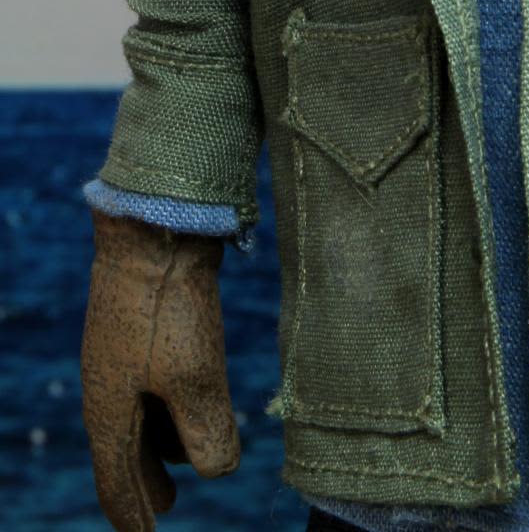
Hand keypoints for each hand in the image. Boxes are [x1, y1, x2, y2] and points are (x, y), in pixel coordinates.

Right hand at [81, 210, 240, 530]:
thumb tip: (218, 470)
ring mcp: (120, 355)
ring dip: (159, 445)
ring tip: (182, 464)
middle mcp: (107, 387)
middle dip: (144, 483)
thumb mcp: (194, 376)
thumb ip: (206, 431)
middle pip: (123, 451)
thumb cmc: (168, 306)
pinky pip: (148, 385)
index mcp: (109, 410)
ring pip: (138, 416)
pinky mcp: (141, 327)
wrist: (152, 227)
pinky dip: (165, 408)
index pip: (116, 479)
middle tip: (163, 513)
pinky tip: (188, 403)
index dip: (133, 512)